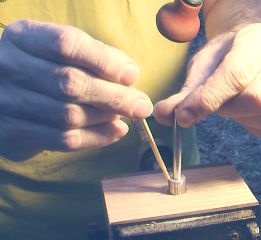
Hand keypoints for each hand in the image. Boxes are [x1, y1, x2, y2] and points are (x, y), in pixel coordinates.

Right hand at [0, 20, 152, 159]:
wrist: (0, 90)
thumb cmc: (41, 66)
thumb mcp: (57, 49)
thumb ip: (92, 55)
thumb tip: (129, 74)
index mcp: (24, 39)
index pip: (67, 44)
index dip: (105, 60)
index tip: (132, 74)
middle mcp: (11, 69)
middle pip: (71, 84)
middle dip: (115, 96)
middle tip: (142, 104)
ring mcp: (9, 104)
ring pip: (69, 115)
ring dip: (107, 117)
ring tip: (126, 114)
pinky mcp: (15, 134)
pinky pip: (64, 140)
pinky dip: (98, 137)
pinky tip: (117, 131)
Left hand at [154, 23, 260, 143]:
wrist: (249, 53)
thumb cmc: (224, 59)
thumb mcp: (200, 69)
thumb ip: (182, 94)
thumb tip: (162, 116)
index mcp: (258, 40)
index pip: (236, 75)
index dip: (207, 99)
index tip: (183, 116)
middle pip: (256, 100)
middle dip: (228, 109)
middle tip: (219, 102)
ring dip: (242, 119)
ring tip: (235, 104)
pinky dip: (256, 130)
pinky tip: (248, 115)